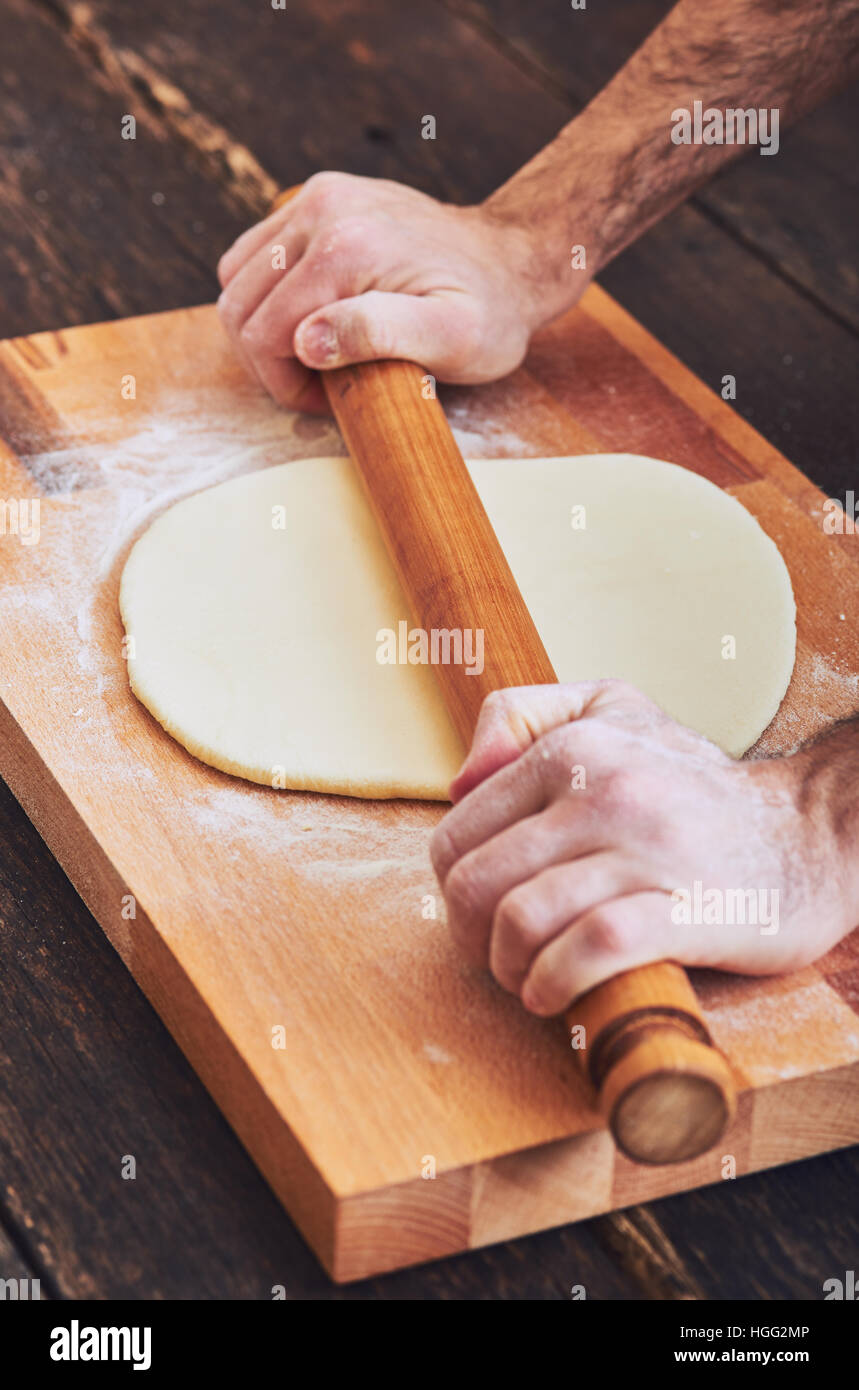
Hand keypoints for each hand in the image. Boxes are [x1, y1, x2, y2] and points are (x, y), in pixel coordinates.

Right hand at [216, 171, 576, 411]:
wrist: (513, 260)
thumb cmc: (490, 313)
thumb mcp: (453, 340)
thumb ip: (379, 336)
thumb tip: (305, 341)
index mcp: (345, 247)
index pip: (263, 333)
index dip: (285, 384)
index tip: (328, 401)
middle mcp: (322, 209)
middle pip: (240, 304)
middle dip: (268, 360)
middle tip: (319, 385)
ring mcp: (317, 196)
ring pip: (238, 277)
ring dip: (262, 327)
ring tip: (315, 354)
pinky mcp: (320, 196)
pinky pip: (256, 252)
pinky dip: (267, 294)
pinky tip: (311, 318)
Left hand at [430, 681, 848, 1015]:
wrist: (812, 830)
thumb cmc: (694, 783)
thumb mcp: (612, 709)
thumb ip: (523, 717)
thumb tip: (459, 781)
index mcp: (572, 747)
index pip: (458, 835)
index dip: (454, 890)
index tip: (483, 916)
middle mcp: (604, 789)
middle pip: (477, 884)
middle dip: (471, 939)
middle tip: (500, 956)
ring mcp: (648, 850)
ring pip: (523, 918)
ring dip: (509, 968)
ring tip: (529, 979)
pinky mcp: (689, 909)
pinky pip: (591, 949)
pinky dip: (556, 982)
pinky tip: (556, 994)